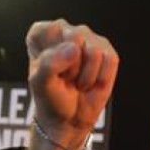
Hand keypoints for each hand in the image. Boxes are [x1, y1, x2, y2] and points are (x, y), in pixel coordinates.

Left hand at [26, 19, 118, 149]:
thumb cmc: (51, 97)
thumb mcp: (40, 83)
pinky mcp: (108, 52)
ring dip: (86, 75)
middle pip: (75, 37)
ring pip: (94, 51)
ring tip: (78, 82)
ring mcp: (89, 39)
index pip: (49, 31)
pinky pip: (110, 60)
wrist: (69, 118)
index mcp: (43, 33)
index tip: (48, 72)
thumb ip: (49, 63)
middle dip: (71, 66)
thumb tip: (74, 48)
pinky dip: (101, 78)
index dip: (51, 56)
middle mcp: (67, 30)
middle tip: (66, 78)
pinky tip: (92, 82)